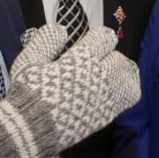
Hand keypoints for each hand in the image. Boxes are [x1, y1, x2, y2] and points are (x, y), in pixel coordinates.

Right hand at [0, 24, 140, 157]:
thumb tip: (60, 28)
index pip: (105, 38)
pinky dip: (127, 87)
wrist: (31, 129)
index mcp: (81, 60)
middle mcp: (99, 76)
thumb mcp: (28, 62)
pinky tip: (115, 88)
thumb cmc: (28, 93)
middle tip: (96, 60)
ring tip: (109, 72)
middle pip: (118, 57)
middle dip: (108, 54)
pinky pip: (130, 95)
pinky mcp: (108, 113)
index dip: (99, 36)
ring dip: (121, 70)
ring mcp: (106, 96)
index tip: (91, 41)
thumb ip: (45, 42)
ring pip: (129, 74)